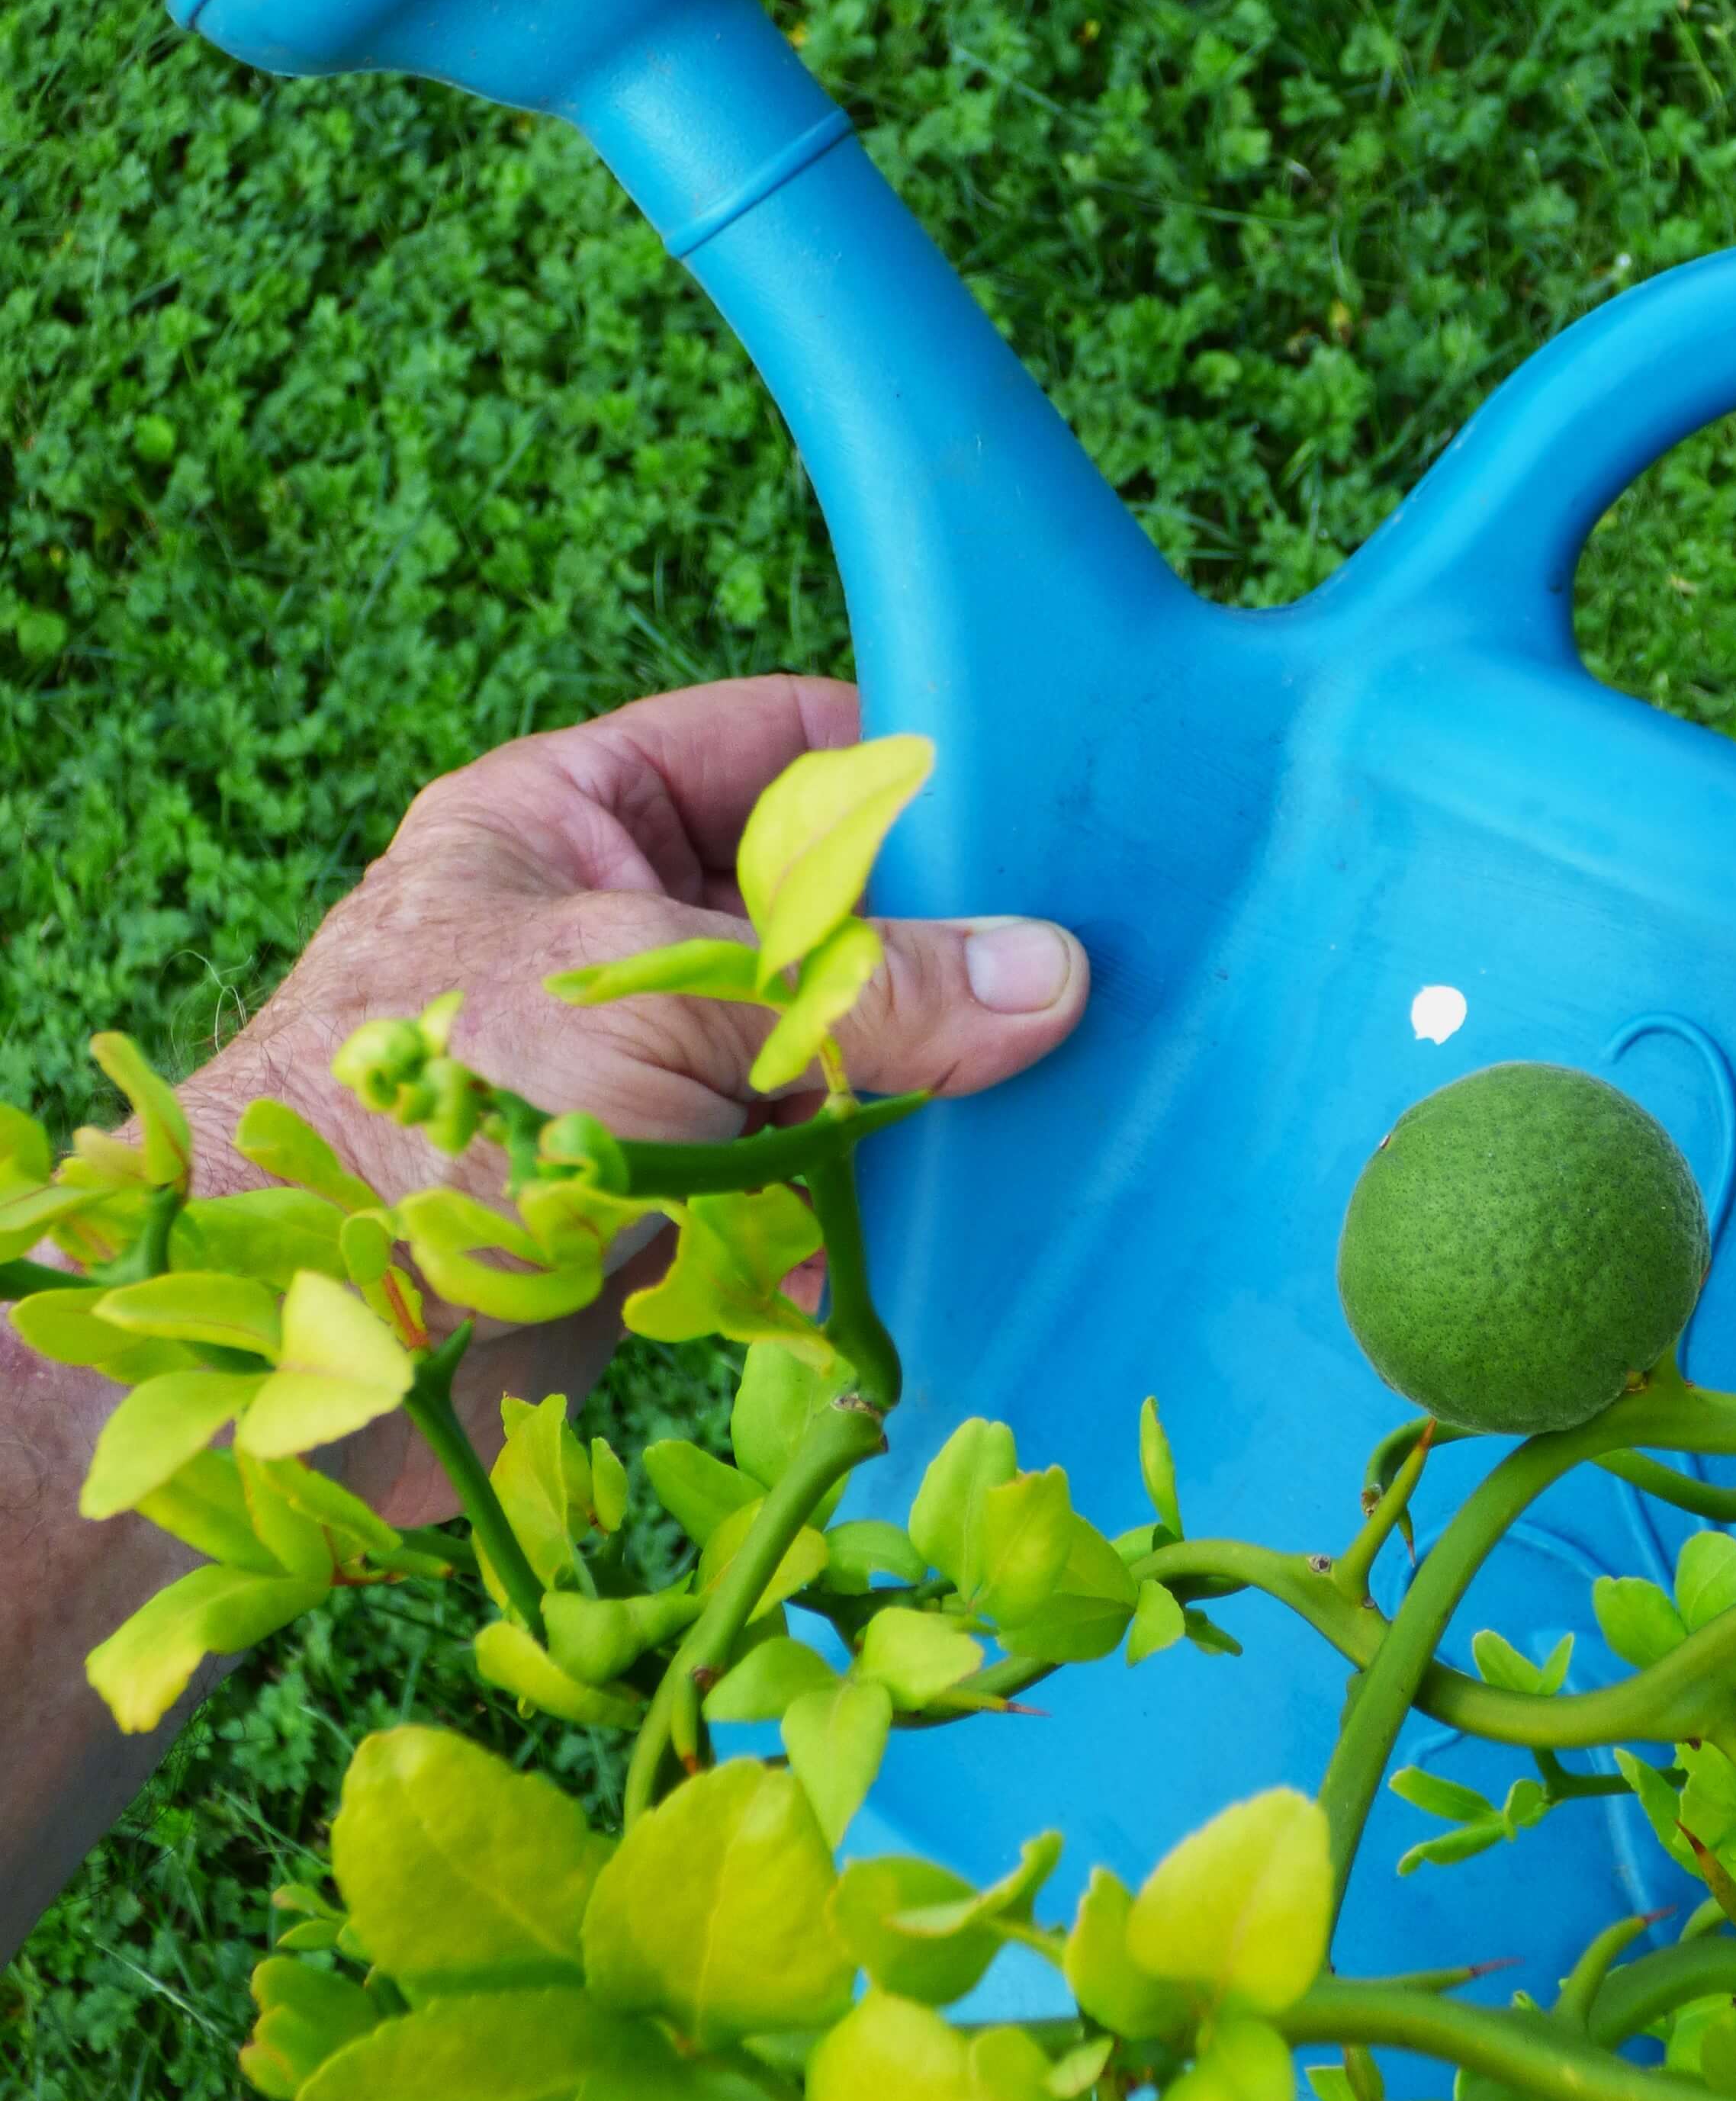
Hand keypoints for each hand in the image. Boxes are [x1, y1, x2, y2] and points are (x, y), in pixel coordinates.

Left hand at [177, 675, 1087, 1524]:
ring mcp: (645, 1061)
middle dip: (939, 938)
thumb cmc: (418, 1119)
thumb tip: (1051, 975)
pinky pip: (807, 1162)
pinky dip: (879, 1183)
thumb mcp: (646, 1012)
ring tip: (1056, 1087)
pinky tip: (969, 1196)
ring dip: (923, 1074)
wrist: (286, 1360)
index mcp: (573, 814)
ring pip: (829, 1039)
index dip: (900, 764)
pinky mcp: (665, 1193)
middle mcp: (612, 924)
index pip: (773, 740)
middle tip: (1084, 964)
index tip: (1041, 808)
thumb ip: (851, 992)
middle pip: (823, 900)